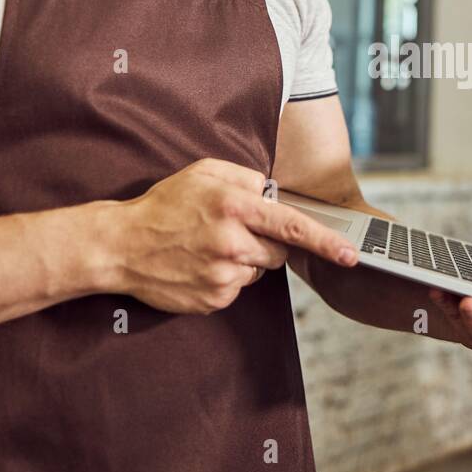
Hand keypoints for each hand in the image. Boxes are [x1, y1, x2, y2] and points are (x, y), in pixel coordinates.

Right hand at [109, 158, 358, 314]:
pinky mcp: (213, 300)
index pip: (291, 224)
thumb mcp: (204, 172)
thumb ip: (245, 177)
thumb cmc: (165, 204)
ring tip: (208, 247)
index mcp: (233, 207)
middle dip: (266, 241)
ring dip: (244, 260)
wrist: (120, 245)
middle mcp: (231, 243)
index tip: (350, 254)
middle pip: (278, 250)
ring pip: (258, 270)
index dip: (325, 241)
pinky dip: (226, 278)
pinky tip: (200, 265)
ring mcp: (222, 275)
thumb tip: (272, 192)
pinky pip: (237, 289)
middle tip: (231, 231)